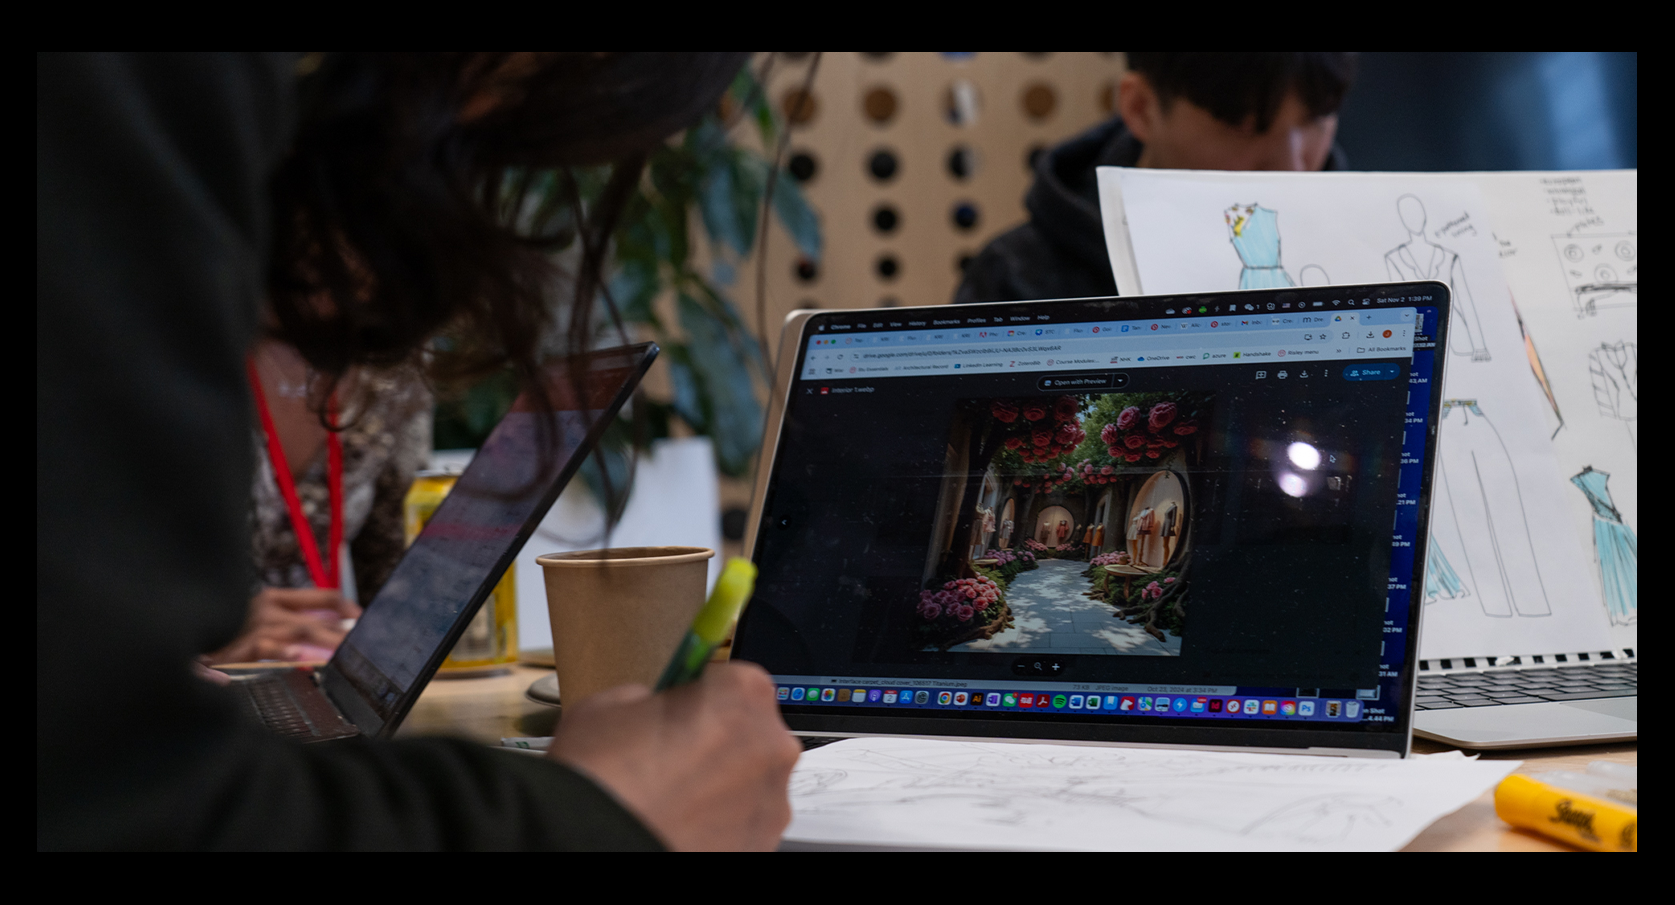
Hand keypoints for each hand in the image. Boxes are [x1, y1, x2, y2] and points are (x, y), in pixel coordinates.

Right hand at [202, 587, 361, 664]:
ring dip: (325, 644)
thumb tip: (340, 626)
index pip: (323, 597)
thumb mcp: (260, 617)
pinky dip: (281, 653)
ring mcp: (253, 629)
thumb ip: (294, 621)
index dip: (348, 608)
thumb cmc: (226, 629)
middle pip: (316, 622)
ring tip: (347, 652)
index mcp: (274, 599)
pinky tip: (297, 657)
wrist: (181, 631)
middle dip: (343, 636)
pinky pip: (265, 650)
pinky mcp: (237, 649)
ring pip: (299, 634)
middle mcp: (267, 610)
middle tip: (366, 647)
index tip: (365, 622)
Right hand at [548, 661, 801, 850]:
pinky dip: (721, 824)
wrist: (592, 844)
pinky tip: (682, 825)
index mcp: (742, 695)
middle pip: (751, 732)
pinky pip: (746, 824)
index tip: (683, 709)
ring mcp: (772, 801)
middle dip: (718, 742)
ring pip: (750, 781)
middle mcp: (771, 745)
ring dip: (721, 785)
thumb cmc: (600, 774)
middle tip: (672, 760)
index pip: (734, 681)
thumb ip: (651, 699)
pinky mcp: (762, 845)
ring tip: (672, 801)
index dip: (703, 695)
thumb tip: (657, 711)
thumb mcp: (609, 703)